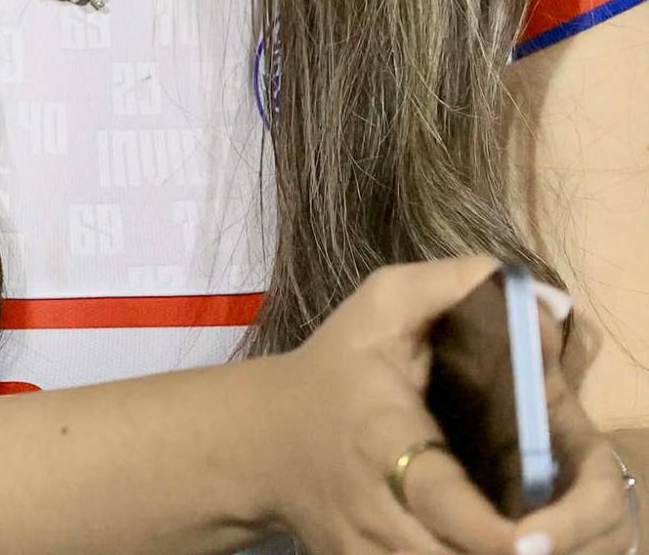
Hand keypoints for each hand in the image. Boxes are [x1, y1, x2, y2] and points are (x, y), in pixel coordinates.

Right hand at [261, 254, 635, 554]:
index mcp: (385, 439)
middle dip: (511, 554)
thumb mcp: (381, 305)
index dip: (492, 530)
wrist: (264, 440)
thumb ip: (449, 284)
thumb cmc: (335, 367)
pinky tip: (485, 544)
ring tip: (528, 538)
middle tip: (548, 536)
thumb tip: (530, 291)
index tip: (530, 535)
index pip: (441, 499)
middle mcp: (378, 510)